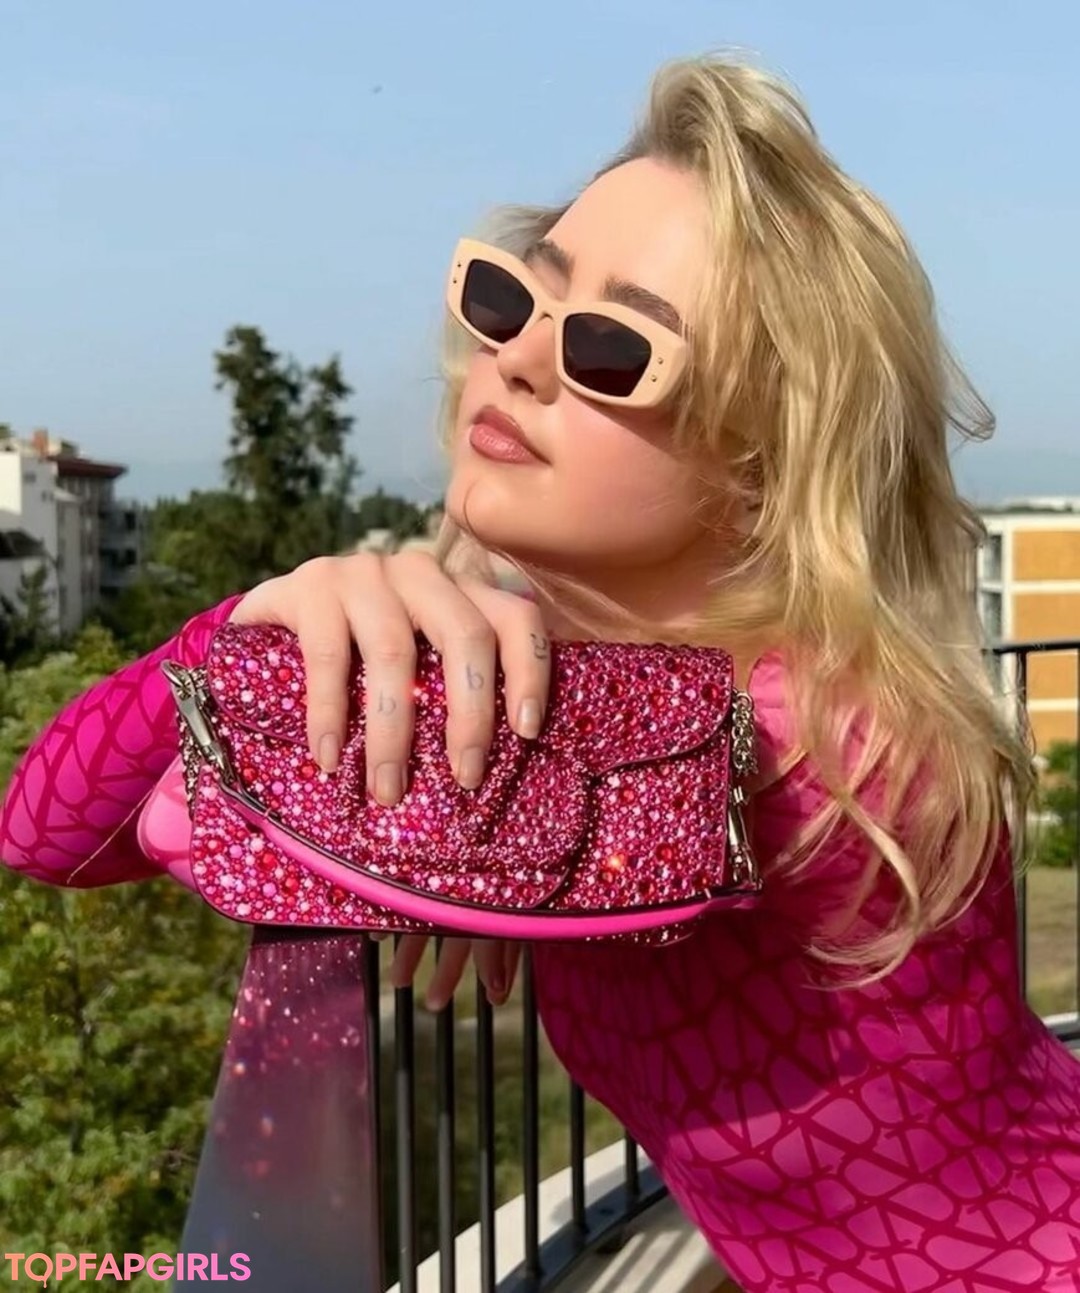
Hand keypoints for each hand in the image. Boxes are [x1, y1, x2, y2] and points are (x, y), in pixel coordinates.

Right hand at [229, 548, 544, 1006]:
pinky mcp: (310, 585)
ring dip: (394, 731)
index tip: (528, 732)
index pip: (515, 617)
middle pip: (466, 634)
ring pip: (397, 652)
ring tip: (388, 790)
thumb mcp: (415, 662)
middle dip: (470, 714)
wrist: (268, 621)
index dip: (531, 670)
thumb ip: (451, 688)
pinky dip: (330, 714)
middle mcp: (419, 571)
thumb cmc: (358, 657)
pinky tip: (328, 759)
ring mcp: (364, 572)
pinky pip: (328, 656)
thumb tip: (508, 761)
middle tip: (465, 779)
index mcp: (458, 589)